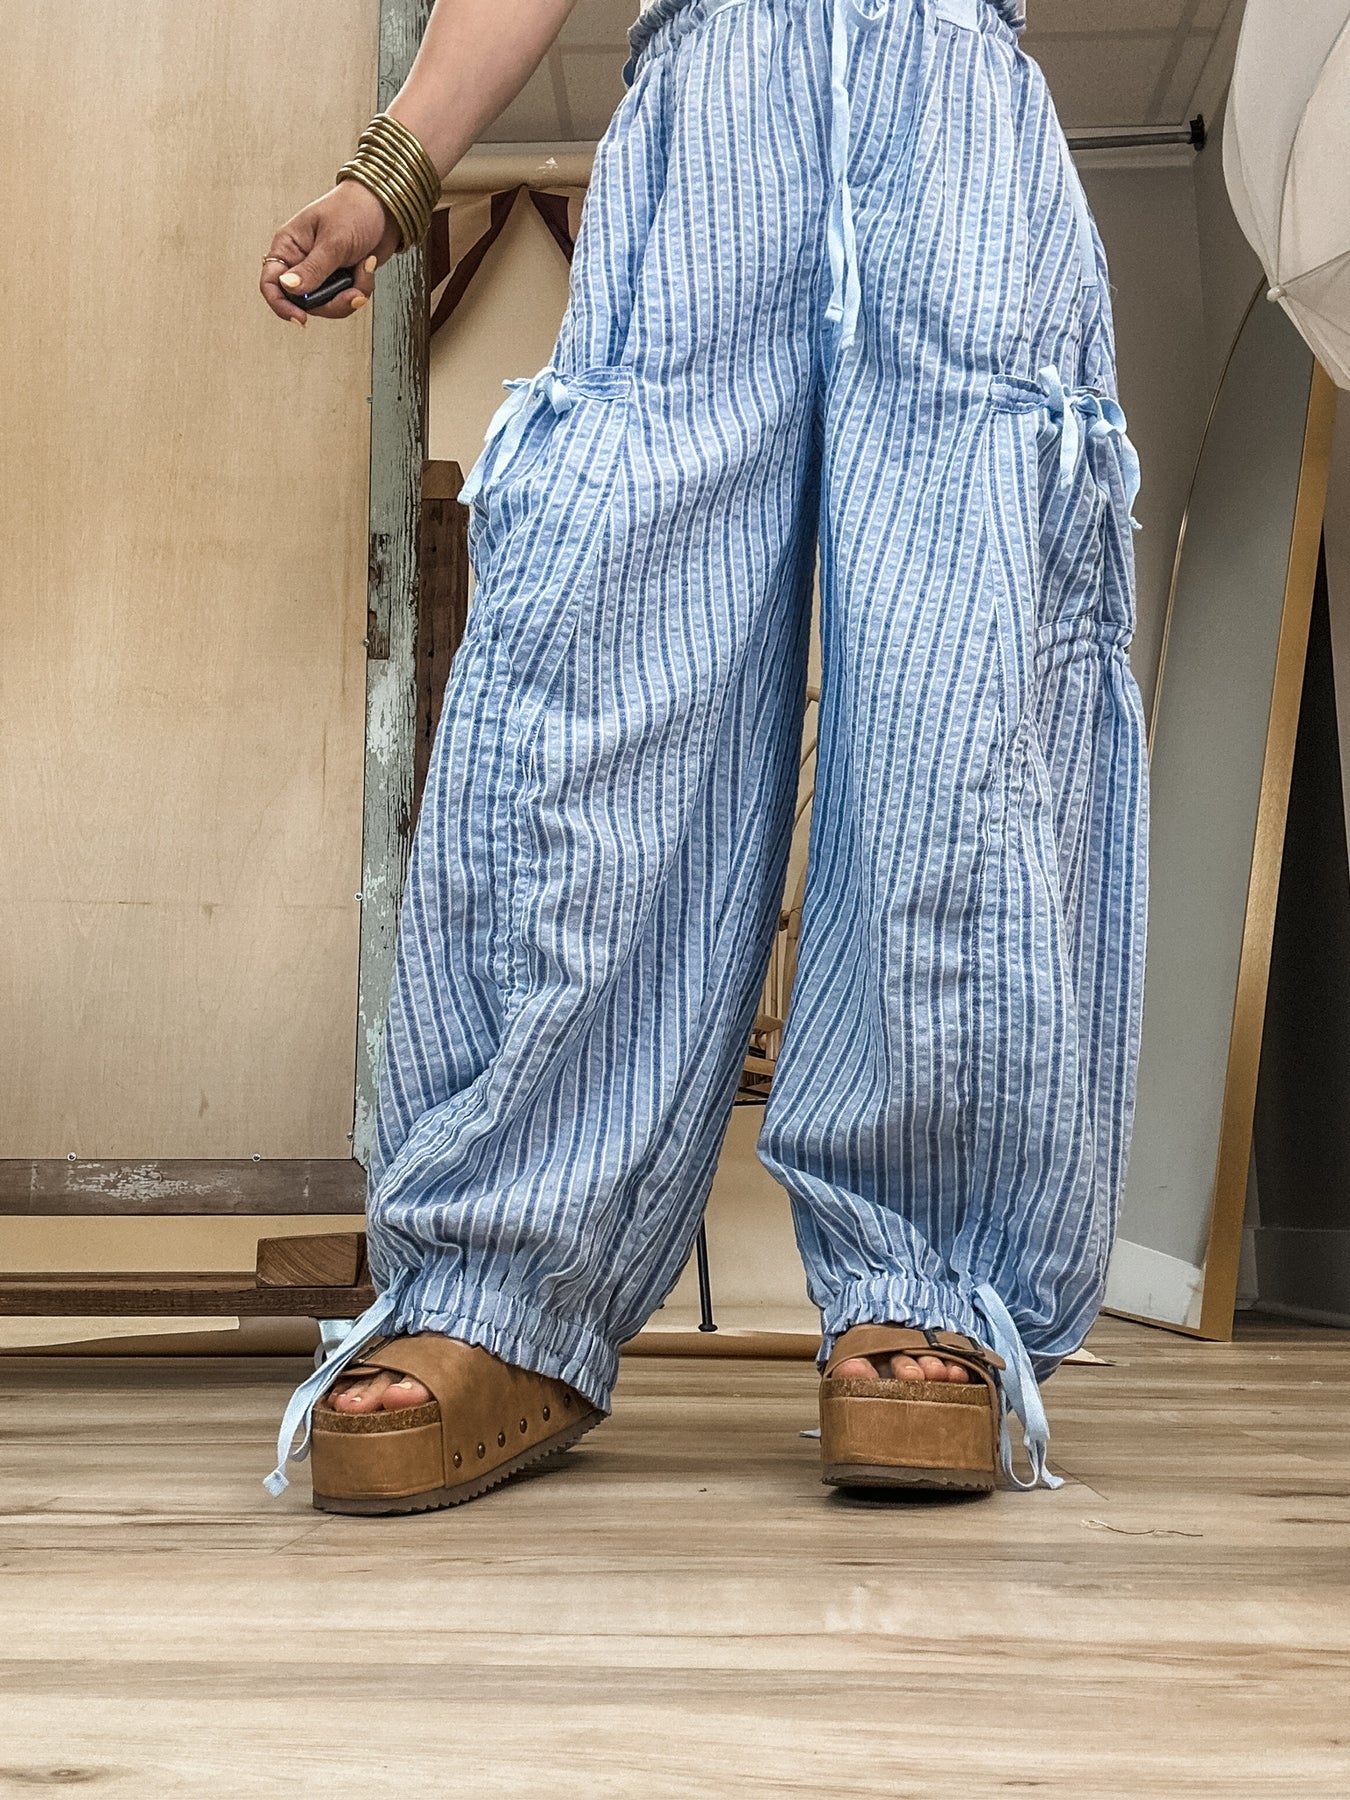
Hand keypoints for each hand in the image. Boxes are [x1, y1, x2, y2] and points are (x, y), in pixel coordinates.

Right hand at [260, 180, 399, 323]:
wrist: (387, 206)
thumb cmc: (355, 209)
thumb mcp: (333, 241)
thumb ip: (313, 269)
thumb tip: (288, 288)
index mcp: (289, 246)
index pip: (271, 283)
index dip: (281, 305)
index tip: (302, 319)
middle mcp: (302, 261)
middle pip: (303, 303)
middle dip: (332, 303)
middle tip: (352, 293)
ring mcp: (322, 272)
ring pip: (328, 305)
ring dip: (350, 295)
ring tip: (364, 271)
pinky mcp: (341, 278)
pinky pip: (346, 299)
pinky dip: (361, 288)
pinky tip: (368, 267)